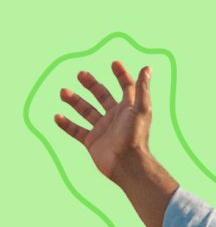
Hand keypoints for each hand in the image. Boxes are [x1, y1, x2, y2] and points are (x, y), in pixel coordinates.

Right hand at [54, 61, 154, 181]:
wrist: (126, 163)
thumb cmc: (135, 135)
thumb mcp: (140, 108)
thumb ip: (142, 88)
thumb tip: (147, 67)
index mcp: (128, 109)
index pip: (126, 88)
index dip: (121, 75)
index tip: (114, 63)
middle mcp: (116, 117)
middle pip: (102, 96)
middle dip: (92, 85)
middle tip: (81, 74)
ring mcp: (103, 129)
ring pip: (86, 111)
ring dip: (74, 101)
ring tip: (63, 92)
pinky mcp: (92, 142)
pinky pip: (76, 131)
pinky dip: (66, 124)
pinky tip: (57, 116)